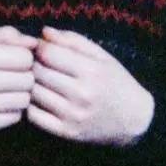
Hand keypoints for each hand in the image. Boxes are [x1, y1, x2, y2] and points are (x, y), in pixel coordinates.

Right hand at [0, 26, 38, 133]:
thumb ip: (4, 36)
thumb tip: (35, 42)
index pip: (25, 56)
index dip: (23, 58)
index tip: (14, 61)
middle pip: (28, 79)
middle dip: (24, 77)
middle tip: (11, 77)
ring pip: (25, 99)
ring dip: (19, 94)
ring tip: (5, 90)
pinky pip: (15, 117)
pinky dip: (11, 110)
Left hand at [26, 27, 153, 146]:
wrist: (134, 119)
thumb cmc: (116, 82)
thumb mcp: (101, 56)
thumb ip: (73, 41)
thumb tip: (44, 32)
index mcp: (91, 71)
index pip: (48, 53)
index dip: (39, 47)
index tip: (41, 47)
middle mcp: (81, 94)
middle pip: (38, 72)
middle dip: (33, 64)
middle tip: (36, 62)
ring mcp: (73, 115)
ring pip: (33, 93)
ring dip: (31, 83)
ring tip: (38, 79)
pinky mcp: (66, 132)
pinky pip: (34, 116)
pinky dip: (31, 104)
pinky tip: (40, 98)